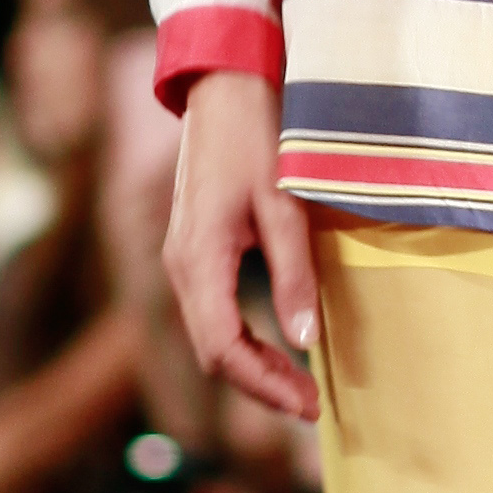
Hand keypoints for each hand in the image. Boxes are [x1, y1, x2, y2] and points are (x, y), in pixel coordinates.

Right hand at [168, 77, 320, 425]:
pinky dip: (243, 339)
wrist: (224, 87)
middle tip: (311, 404)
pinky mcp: (192, 250)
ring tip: (299, 385)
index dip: (265, 386)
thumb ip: (294, 274)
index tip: (308, 404)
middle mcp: (180, 266)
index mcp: (198, 260)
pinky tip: (277, 344)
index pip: (223, 349)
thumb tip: (305, 341)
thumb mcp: (284, 205)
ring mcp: (181, 259)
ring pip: (210, 335)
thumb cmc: (257, 137)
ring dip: (252, 365)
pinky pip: (212, 311)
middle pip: (212, 352)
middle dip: (261, 384)